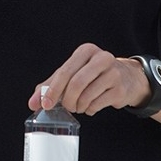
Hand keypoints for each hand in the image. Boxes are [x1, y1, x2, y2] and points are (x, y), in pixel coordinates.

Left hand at [28, 44, 150, 115]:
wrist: (127, 78)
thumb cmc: (94, 75)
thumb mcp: (73, 73)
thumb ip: (50, 86)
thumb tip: (33, 102)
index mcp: (85, 51)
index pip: (65, 71)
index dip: (53, 90)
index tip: (45, 104)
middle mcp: (101, 58)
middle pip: (76, 84)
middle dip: (67, 100)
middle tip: (67, 106)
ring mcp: (113, 73)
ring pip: (86, 96)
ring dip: (78, 106)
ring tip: (79, 105)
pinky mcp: (120, 89)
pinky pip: (97, 105)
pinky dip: (89, 110)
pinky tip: (91, 106)